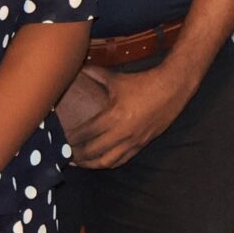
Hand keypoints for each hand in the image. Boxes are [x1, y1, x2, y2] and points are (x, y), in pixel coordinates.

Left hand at [65, 64, 193, 169]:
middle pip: (92, 151)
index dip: (70, 139)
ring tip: (78, 162)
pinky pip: (122, 160)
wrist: (173, 88)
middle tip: (63, 153)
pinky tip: (100, 161)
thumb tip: (79, 68)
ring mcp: (133, 141)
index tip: (60, 139)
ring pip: (107, 161)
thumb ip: (96, 75)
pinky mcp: (142, 144)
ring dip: (90, 164)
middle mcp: (122, 133)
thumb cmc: (144, 83)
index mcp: (113, 117)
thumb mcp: (117, 78)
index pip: (85, 134)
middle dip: (75, 155)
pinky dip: (108, 163)